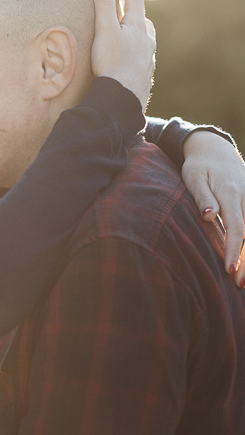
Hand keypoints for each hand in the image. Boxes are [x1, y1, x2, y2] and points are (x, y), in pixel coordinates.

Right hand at [91, 0, 155, 109]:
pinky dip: (134, 55)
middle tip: (113, 13)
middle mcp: (147, 40)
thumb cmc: (112, 62)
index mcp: (138, 26)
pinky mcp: (144, 77)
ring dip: (135, 34)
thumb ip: (104, 3)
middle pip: (142, 19)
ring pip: (145, 40)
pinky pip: (142, 60)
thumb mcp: (105, 29)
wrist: (123, 97)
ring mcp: (147, 59)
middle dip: (128, 12)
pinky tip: (126, 63)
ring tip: (121, 37)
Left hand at [182, 130, 244, 283]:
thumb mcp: (194, 177)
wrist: (215, 150)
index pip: (237, 228)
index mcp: (232, 194)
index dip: (235, 249)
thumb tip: (208, 217)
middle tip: (239, 284)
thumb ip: (202, 197)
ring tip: (243, 282)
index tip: (230, 269)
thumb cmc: (199, 166)